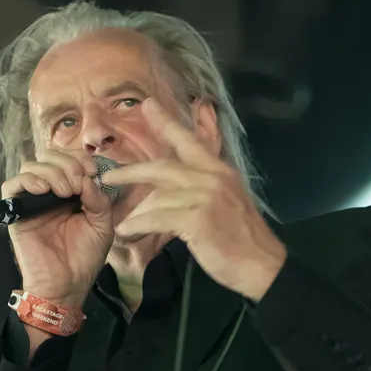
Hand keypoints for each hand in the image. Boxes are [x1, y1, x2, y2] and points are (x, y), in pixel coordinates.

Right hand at [3, 149, 113, 308]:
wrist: (67, 285)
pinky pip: (11, 185)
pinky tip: (44, 190)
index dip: (80, 158)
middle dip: (67, 164)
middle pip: (49, 157)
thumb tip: (87, 178)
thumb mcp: (103, 225)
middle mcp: (50, 192)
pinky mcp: (16, 213)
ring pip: (31, 166)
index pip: (69, 159)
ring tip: (66, 192)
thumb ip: (99, 199)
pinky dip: (28, 180)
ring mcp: (32, 201)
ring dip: (52, 172)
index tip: (92, 170)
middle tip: (77, 184)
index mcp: (71, 192)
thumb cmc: (85, 258)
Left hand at [99, 100, 286, 301]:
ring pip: (157, 197)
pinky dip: (139, 225)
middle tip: (108, 174)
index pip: (190, 141)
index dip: (167, 123)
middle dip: (132, 171)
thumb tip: (176, 188)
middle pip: (163, 167)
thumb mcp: (228, 203)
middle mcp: (212, 178)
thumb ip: (205, 188)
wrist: (262, 265)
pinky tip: (128, 232)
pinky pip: (157, 218)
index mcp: (220, 171)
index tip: (148, 105)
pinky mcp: (197, 219)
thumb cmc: (244, 239)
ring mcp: (205, 197)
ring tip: (121, 224)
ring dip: (135, 213)